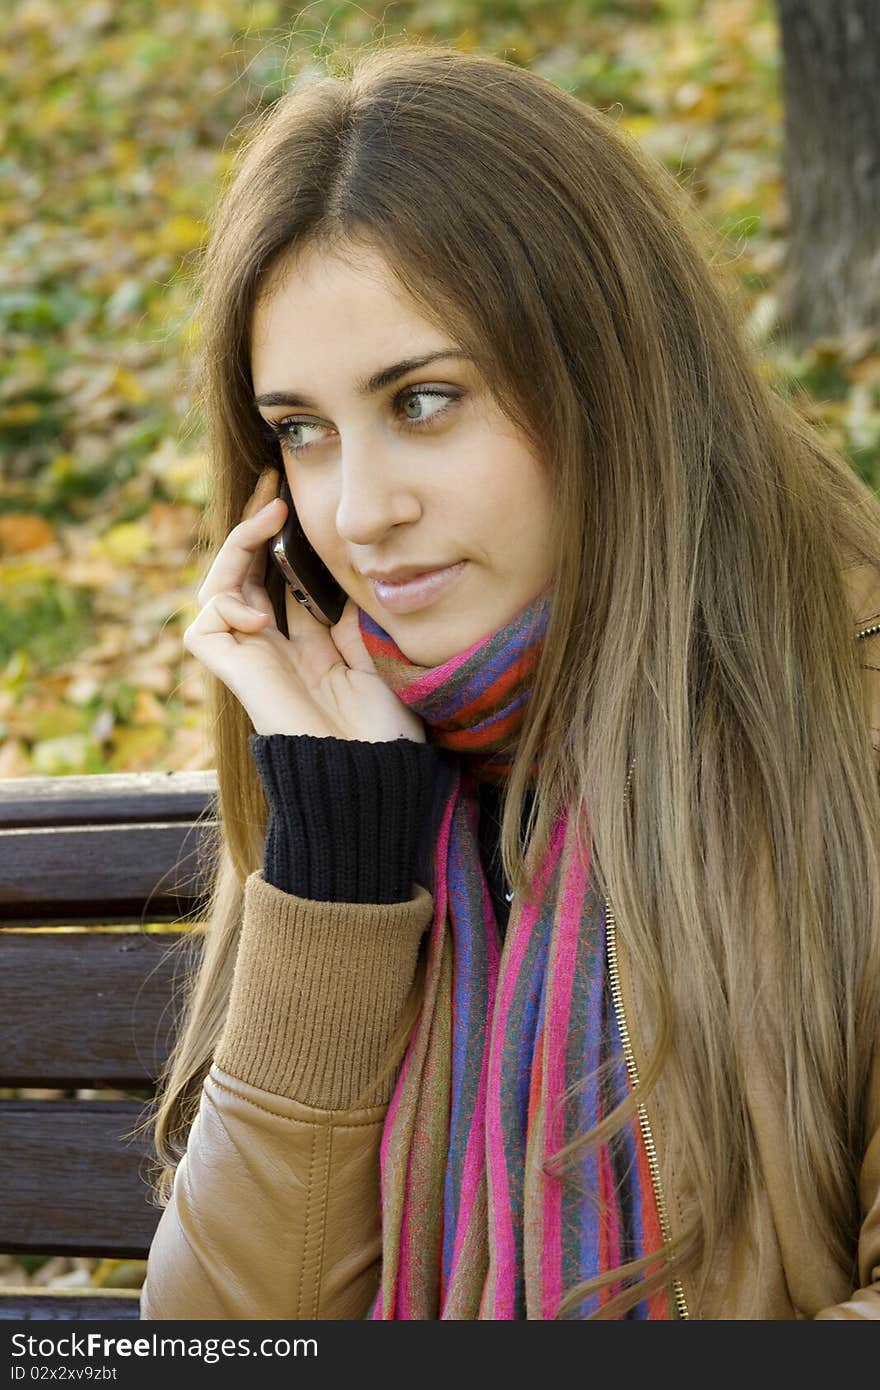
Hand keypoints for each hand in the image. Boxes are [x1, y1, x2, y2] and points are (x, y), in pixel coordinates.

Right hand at [183, 466, 426, 743]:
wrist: (375, 773)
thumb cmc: (386, 728)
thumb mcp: (376, 654)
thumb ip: (350, 617)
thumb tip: (343, 571)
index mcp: (308, 648)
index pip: (280, 580)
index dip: (280, 538)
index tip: (292, 494)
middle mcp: (275, 651)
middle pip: (245, 576)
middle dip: (252, 526)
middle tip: (272, 484)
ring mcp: (253, 662)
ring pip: (218, 591)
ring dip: (237, 550)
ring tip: (267, 522)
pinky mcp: (237, 676)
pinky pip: (205, 626)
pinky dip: (226, 605)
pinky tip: (260, 613)